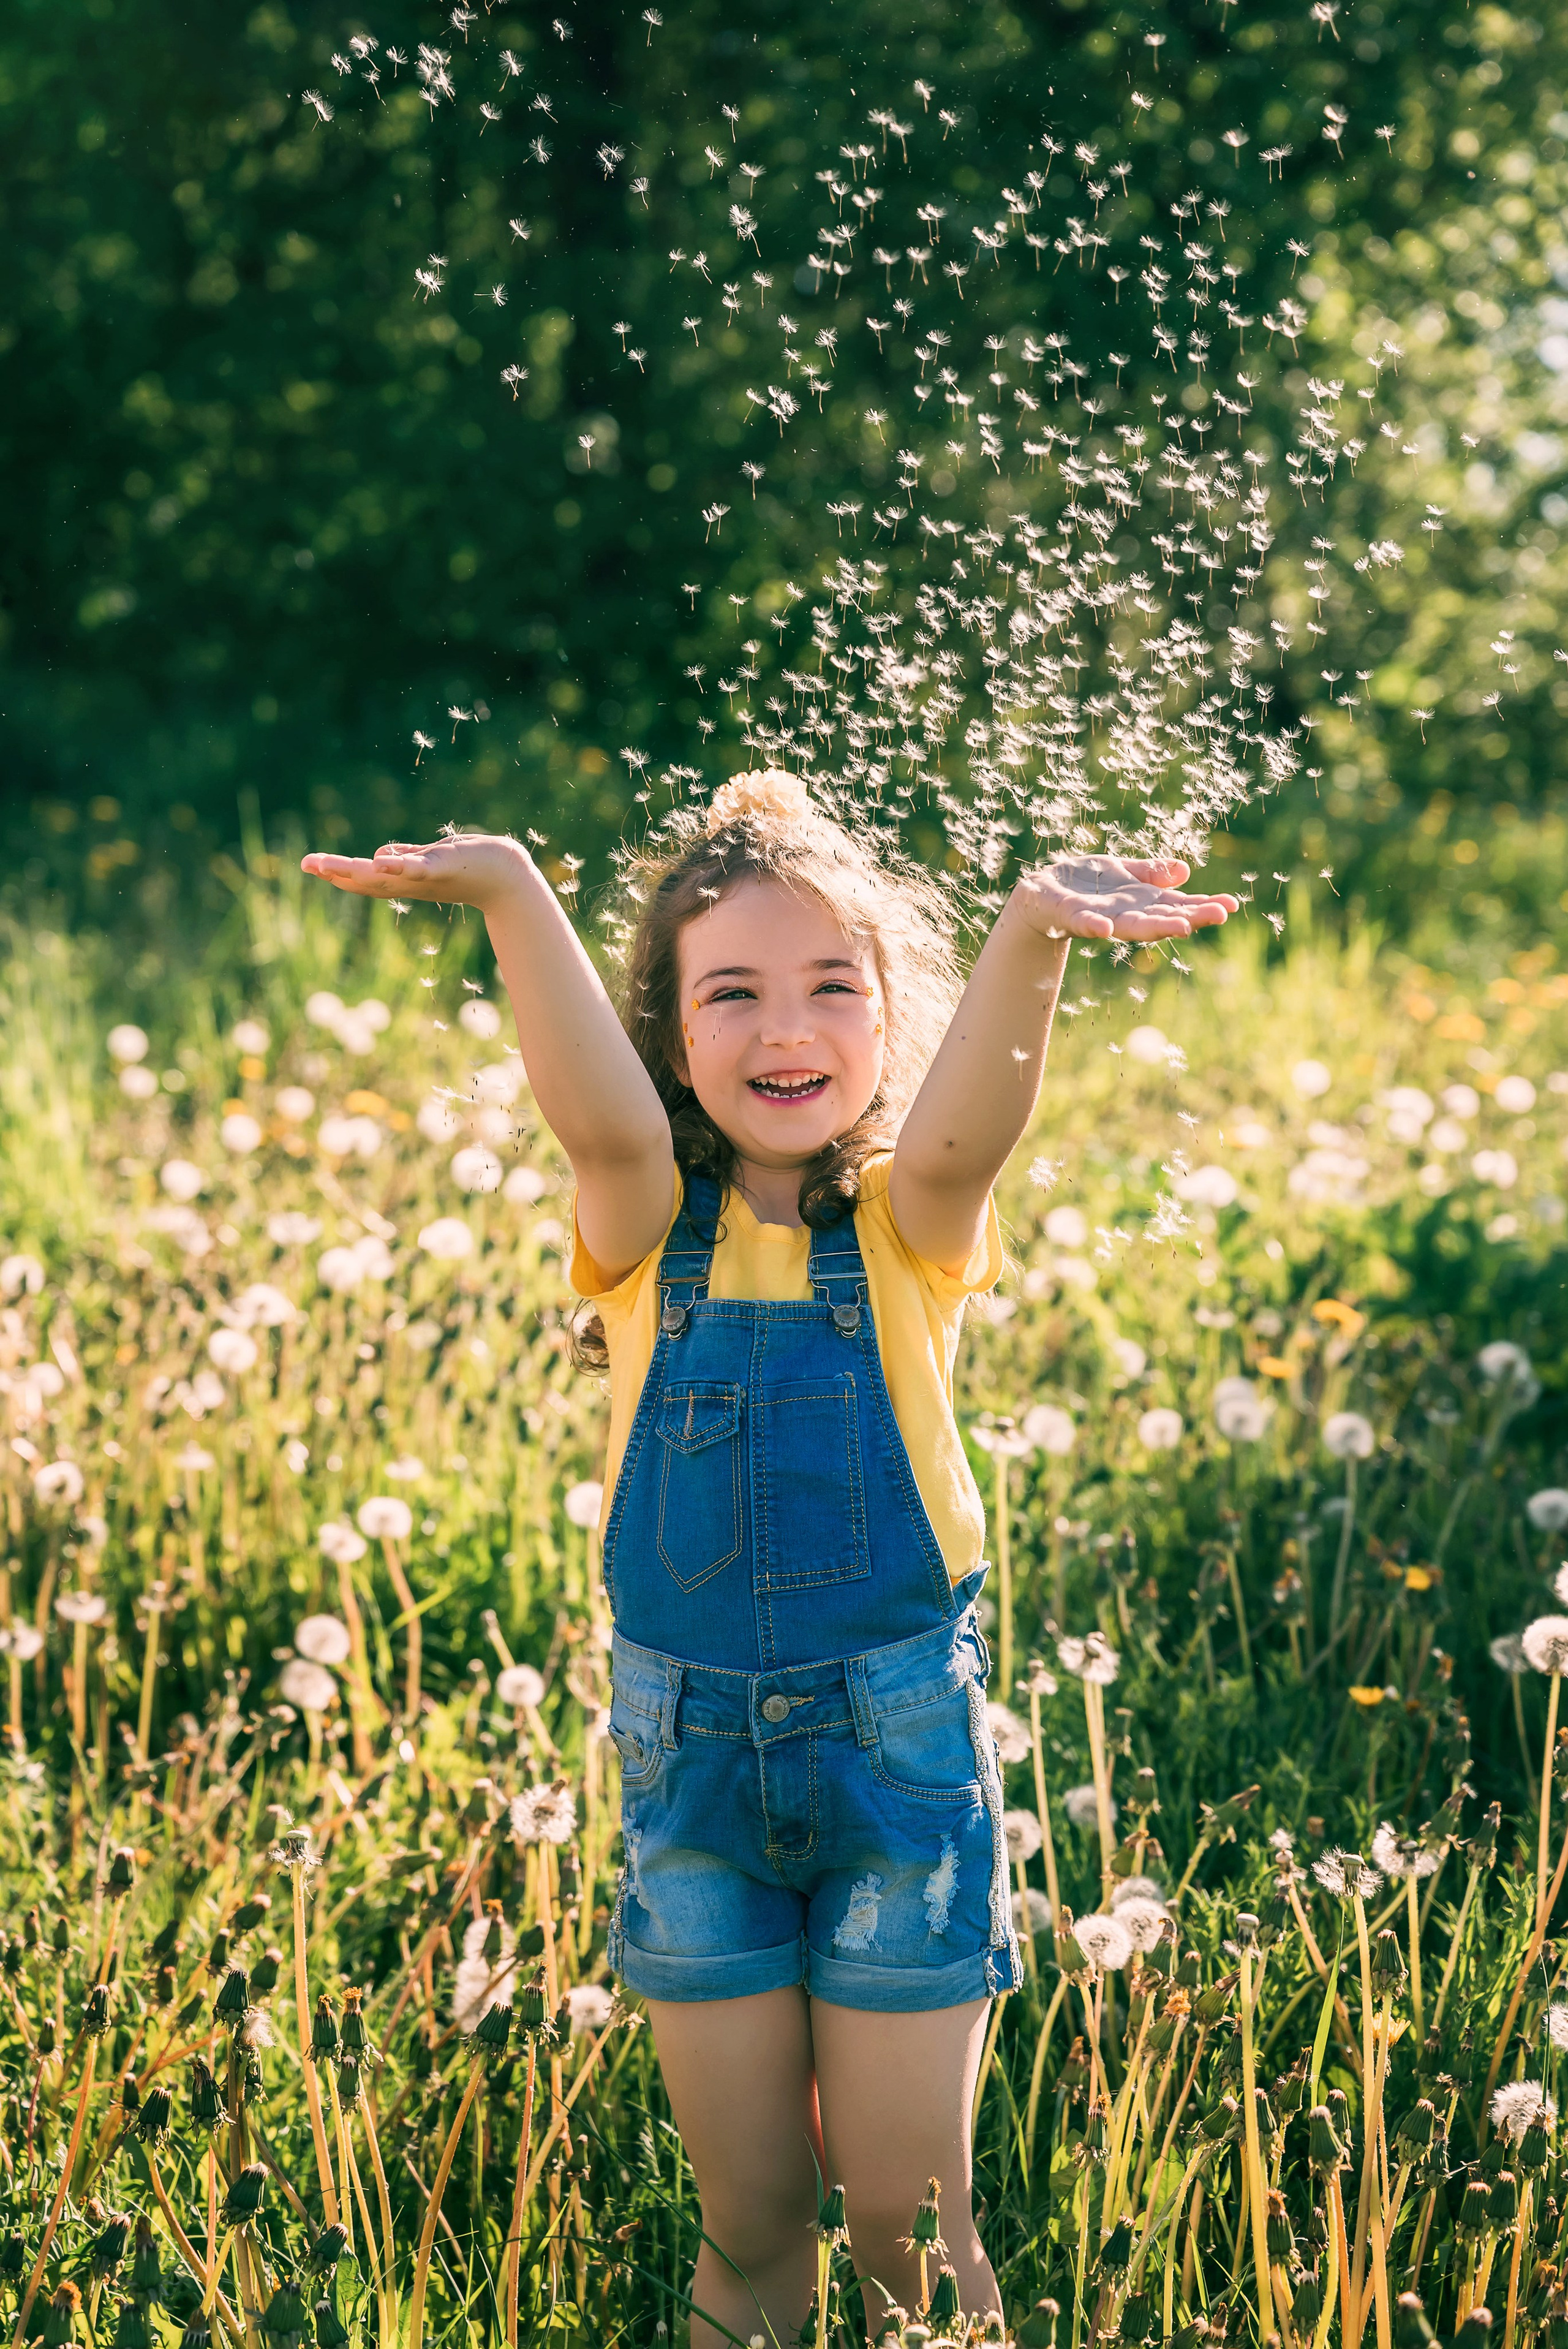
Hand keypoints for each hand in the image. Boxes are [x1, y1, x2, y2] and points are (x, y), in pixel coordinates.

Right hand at [299, 832, 530, 915]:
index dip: (337, 873)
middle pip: (366, 879)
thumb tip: (377, 856)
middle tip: (305, 864)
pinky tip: (381, 860)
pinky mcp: (445, 866)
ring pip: (386, 875)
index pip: (364, 878)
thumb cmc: (470, 866)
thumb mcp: (429, 860)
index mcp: (403, 880)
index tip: (309, 865)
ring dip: (356, 869)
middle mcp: (410, 884)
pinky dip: (400, 865)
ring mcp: (426, 876)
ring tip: (329, 865)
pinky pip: (419, 867)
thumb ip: (404, 857)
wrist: (508, 876)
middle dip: (334, 871)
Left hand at [1016, 854, 1239, 942]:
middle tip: (1221, 915)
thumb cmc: (1084, 884)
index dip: (1202, 905)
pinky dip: (1095, 926)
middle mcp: (1124, 914)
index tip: (1231, 905)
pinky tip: (1106, 928)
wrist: (1040, 894)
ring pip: (1130, 925)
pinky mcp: (1069, 916)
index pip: (1176, 904)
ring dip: (1155, 927)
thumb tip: (1184, 871)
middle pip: (1162, 917)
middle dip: (1190, 916)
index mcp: (1139, 902)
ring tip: (1181, 928)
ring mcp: (1099, 917)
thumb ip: (1150, 872)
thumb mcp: (1122, 871)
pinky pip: (1083, 922)